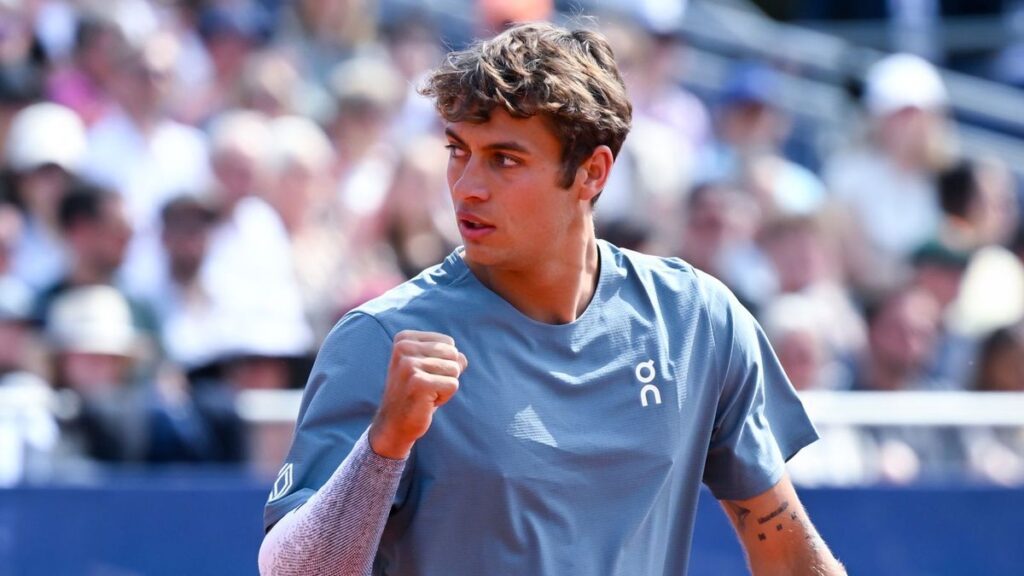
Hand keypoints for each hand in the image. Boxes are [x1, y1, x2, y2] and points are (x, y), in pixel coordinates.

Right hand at [368, 330, 467, 458]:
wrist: (394, 423)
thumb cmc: (414, 393)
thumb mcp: (429, 368)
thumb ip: (448, 357)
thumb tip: (462, 358)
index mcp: (404, 339)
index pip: (448, 342)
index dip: (443, 362)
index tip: (424, 375)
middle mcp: (404, 348)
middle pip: (453, 354)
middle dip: (446, 374)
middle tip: (426, 386)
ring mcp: (410, 365)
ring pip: (454, 369)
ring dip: (445, 386)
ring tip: (426, 394)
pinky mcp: (419, 383)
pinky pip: (453, 384)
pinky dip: (445, 397)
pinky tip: (427, 402)